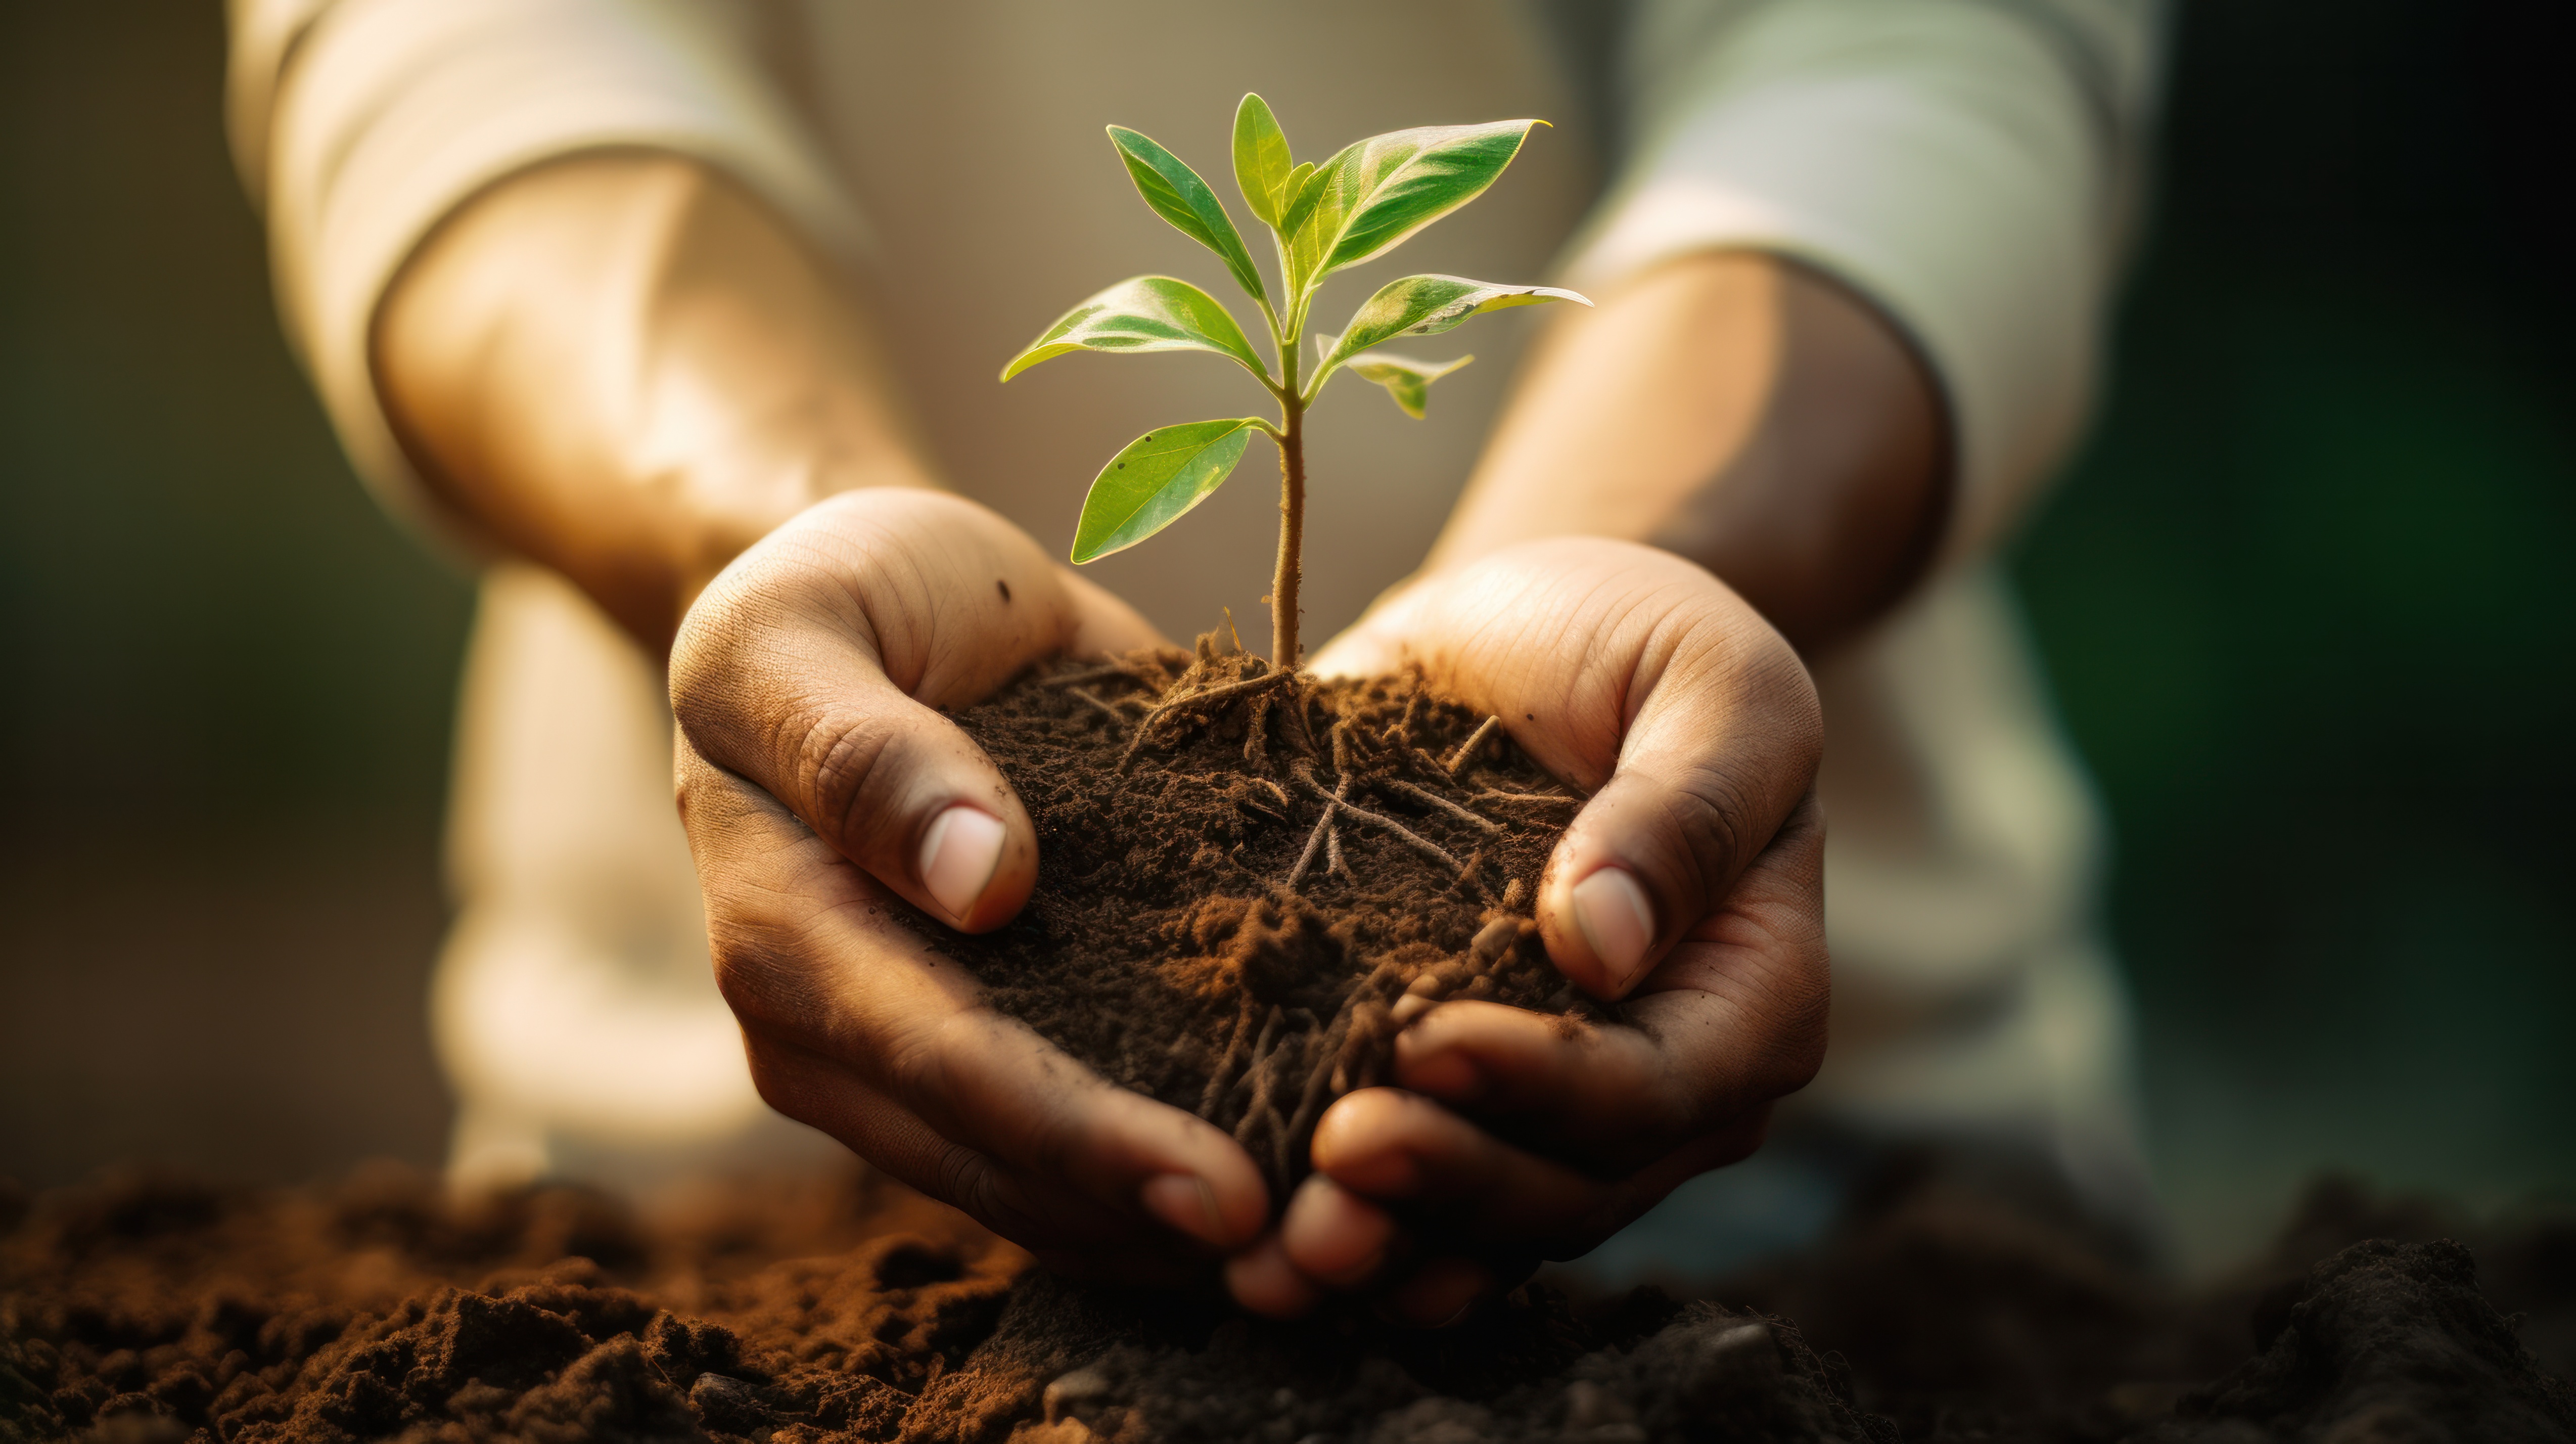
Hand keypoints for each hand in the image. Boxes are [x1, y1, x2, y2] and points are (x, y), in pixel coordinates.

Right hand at [669, 488, 1271, 1279]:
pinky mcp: (992, 1040)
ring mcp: (909, 1056)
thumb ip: (868, 751)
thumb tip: (980, 881)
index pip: (945, 1064)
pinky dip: (1170, 1182)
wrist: (873, 602)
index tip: (1223, 1191)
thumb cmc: (838, 596)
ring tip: (1327, 1255)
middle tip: (1315, 1259)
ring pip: (1039, 1191)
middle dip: (1149, 1221)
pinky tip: (1296, 1193)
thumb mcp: (810, 625)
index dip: (1082, 1138)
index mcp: (782, 933)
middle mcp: (834, 1032)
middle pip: (999, 1164)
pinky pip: (1072, 1147)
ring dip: (1171, 1236)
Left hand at [1223, 538, 1829, 1322]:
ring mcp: (1553, 1110)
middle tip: (1330, 1160)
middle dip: (1448, 1186)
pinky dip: (1346, 1239)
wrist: (1530, 641)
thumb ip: (1685, 806)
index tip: (1424, 1046)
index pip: (1659, 1085)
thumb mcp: (1708, 681)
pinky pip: (1416, 1208)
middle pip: (1568, 1185)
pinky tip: (1255, 1262)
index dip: (1545, 1084)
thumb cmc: (1640, 645)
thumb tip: (1607, 943)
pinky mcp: (1454, 1101)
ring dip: (1383, 1248)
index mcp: (1752, 995)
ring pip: (1485, 1225)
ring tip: (1274, 1258)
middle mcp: (1664, 1083)